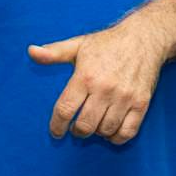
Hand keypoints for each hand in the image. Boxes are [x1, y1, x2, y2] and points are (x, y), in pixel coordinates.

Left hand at [29, 23, 165, 143]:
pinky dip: (116, 137)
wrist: (144, 38)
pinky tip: (111, 131)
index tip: (56, 132)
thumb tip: (31, 52)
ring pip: (105, 130)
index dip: (57, 126)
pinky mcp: (141, 103)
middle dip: (77, 131)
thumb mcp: (79, 45)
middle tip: (76, 128)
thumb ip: (54, 53)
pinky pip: (127, 132)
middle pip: (85, 125)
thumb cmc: (108, 43)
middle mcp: (105, 89)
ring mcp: (125, 97)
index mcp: (86, 76)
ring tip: (94, 124)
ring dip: (97, 133)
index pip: (65, 109)